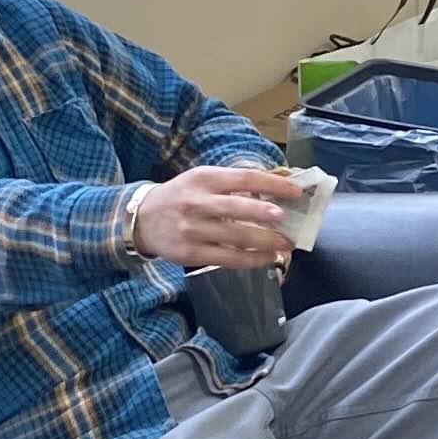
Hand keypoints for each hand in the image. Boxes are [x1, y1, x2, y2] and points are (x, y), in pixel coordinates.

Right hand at [129, 163, 305, 267]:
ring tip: (286, 244)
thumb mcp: (201, 180)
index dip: (272, 184)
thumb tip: (275, 190)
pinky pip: (227, 259)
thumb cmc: (180, 196)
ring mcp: (193, 229)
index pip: (244, 178)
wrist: (141, 219)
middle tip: (287, 220)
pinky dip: (251, 260)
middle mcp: (197, 203)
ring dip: (265, 242)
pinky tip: (267, 258)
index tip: (296, 191)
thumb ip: (232, 183)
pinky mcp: (191, 253)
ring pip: (235, 237)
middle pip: (237, 208)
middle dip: (265, 214)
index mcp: (204, 178)